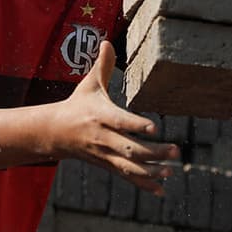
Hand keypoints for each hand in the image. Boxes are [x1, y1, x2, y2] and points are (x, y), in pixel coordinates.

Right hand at [50, 41, 179, 193]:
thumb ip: (103, 66)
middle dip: (153, 152)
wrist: (55, 133)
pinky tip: (162, 191)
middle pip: (130, 148)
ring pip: (129, 167)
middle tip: (176, 150)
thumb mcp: (89, 85)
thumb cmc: (77, 105)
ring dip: (151, 172)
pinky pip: (127, 177)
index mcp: (101, 116)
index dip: (137, 125)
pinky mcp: (107, 165)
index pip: (121, 121)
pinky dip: (144, 185)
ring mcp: (105, 155)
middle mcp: (103, 138)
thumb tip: (107, 41)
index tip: (154, 127)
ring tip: (171, 171)